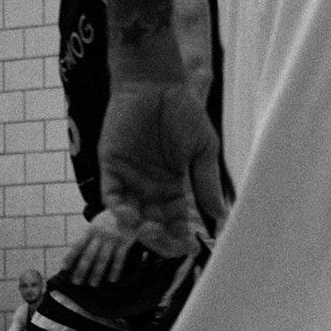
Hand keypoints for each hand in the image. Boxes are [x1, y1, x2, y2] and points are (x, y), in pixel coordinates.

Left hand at [61, 210, 138, 287]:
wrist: (130, 206)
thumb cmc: (110, 218)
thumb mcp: (97, 223)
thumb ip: (89, 236)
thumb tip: (76, 253)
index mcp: (91, 230)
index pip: (78, 245)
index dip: (70, 257)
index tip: (64, 268)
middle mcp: (101, 234)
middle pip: (89, 254)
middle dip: (81, 269)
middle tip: (76, 282)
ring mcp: (113, 238)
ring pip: (103, 258)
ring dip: (97, 272)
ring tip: (93, 283)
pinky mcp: (126, 241)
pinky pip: (120, 258)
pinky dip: (116, 269)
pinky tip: (112, 279)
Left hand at [99, 78, 227, 257]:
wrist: (155, 84)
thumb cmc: (183, 110)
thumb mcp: (203, 149)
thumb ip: (207, 182)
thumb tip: (219, 215)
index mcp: (175, 182)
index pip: (177, 218)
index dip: (181, 234)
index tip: (188, 246)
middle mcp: (151, 185)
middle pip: (154, 222)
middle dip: (158, 236)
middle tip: (164, 239)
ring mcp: (130, 178)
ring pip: (131, 213)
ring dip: (138, 227)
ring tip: (147, 229)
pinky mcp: (111, 167)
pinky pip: (112, 195)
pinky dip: (118, 208)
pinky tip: (129, 214)